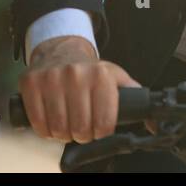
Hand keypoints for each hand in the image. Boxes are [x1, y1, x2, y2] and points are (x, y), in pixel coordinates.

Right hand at [17, 35, 142, 142]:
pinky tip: (52, 124)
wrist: (62, 49)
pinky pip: (38, 122)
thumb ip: (133, 96)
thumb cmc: (89, 69)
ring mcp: (52, 79)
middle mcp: (76, 75)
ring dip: (63, 135)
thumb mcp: (115, 76)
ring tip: (68, 126)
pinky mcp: (32, 83)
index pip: (104, 122)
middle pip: (80, 128)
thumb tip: (153, 121)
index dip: (102, 132)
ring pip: (58, 128)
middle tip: (82, 130)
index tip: (99, 130)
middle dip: (83, 135)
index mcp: (101, 75)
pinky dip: (45, 130)